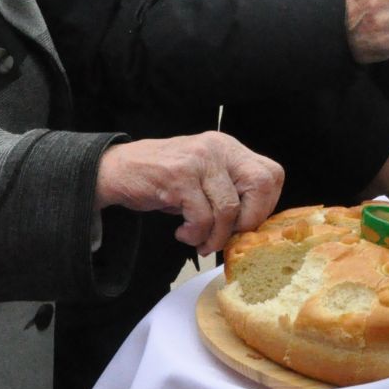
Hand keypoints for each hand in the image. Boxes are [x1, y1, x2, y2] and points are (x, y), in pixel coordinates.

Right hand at [95, 132, 284, 254]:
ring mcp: (198, 160)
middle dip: (248, 221)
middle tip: (227, 236)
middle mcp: (218, 148)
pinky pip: (201, 217)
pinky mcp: (178, 177)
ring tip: (200, 241)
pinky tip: (183, 233)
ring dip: (215, 236)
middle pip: (260, 186)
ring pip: (229, 208)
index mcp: (229, 148)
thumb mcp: (204, 177)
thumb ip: (229, 190)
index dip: (264, 205)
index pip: (272, 174)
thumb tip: (253, 225)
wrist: (116, 170)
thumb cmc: (163, 179)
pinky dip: (195, 234)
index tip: (244, 223)